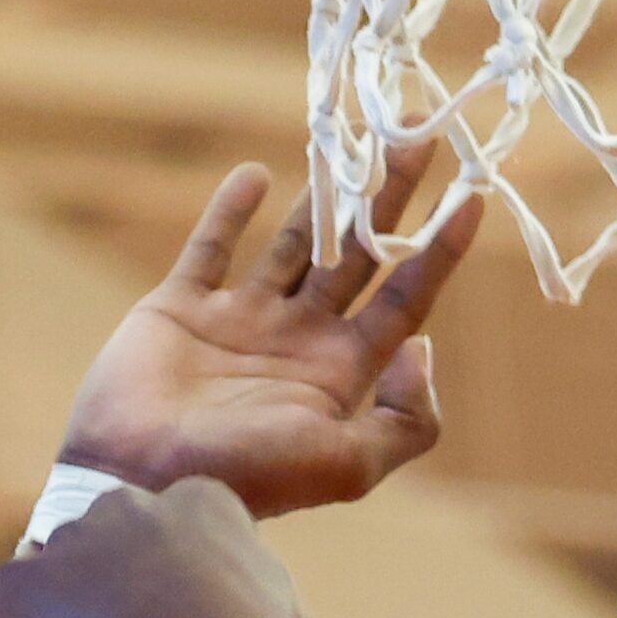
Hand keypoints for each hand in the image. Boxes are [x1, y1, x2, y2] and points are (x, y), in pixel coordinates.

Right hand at [61, 148, 485, 516]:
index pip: (405, 299)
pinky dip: (229, 211)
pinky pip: (210, 249)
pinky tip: (256, 172)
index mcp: (341, 374)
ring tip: (352, 137)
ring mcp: (241, 321)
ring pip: (293, 242)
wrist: (143, 485)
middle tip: (420, 132)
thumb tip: (424, 348)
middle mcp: (298, 341)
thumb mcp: (348, 467)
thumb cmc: (248, 479)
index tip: (473, 198)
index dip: (439, 251)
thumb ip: (405, 420)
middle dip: (390, 197)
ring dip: (322, 193)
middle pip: (358, 254)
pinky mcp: (180, 310)